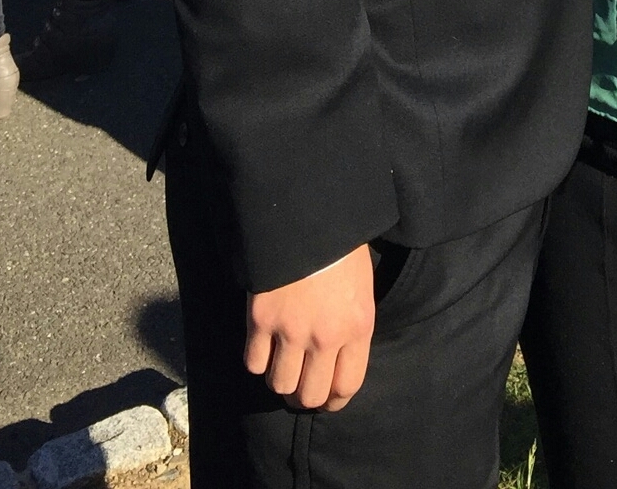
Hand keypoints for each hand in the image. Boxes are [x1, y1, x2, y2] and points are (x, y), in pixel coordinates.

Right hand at [245, 243, 374, 410]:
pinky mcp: (261, 320)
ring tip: (282, 363)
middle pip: (310, 395)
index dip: (335, 400)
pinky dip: (257, 359)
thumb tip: (339, 358)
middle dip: (304, 394)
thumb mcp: (363, 287)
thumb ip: (353, 326)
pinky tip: (263, 345)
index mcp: (357, 326)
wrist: (309, 217)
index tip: (328, 398)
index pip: (347, 386)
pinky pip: (254, 363)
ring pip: (279, 384)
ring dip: (280, 377)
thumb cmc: (342, 247)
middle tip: (300, 383)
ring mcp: (291, 330)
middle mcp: (325, 336)